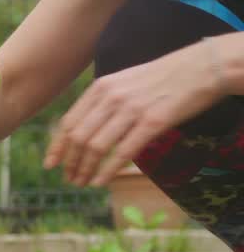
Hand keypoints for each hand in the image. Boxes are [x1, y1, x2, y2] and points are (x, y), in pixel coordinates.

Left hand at [44, 37, 230, 186]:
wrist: (201, 68)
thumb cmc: (163, 77)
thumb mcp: (124, 81)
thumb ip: (104, 101)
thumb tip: (86, 128)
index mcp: (100, 88)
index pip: (69, 122)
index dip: (57, 147)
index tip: (50, 164)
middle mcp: (111, 98)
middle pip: (79, 137)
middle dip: (70, 163)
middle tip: (69, 179)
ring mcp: (131, 110)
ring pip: (96, 146)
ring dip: (85, 169)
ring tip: (82, 183)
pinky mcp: (152, 122)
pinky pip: (122, 152)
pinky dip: (107, 170)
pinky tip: (100, 182)